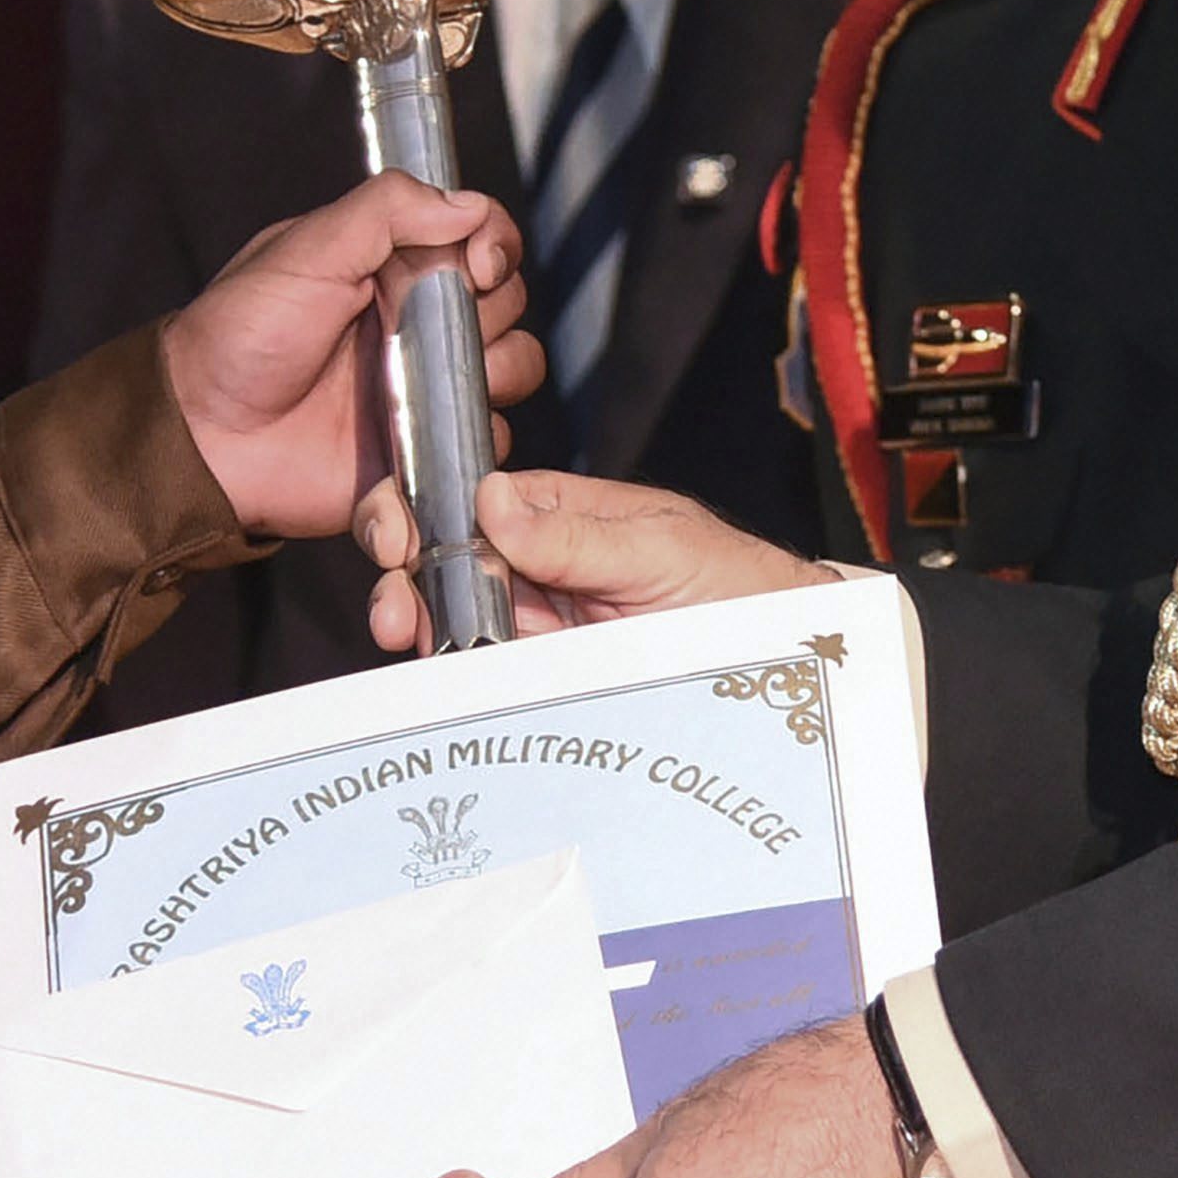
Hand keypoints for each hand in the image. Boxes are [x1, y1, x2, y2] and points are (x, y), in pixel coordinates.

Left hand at [160, 178, 542, 539]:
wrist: (206, 438)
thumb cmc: (239, 338)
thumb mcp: (305, 252)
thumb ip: (385, 211)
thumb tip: (469, 204)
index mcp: (391, 265)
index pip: (480, 238)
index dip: (495, 247)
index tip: (478, 267)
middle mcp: (418, 321)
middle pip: (508, 302)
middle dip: (487, 313)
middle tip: (423, 329)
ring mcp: (425, 386)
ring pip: (513, 367)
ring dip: (495, 373)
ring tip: (430, 385)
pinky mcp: (425, 448)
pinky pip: (487, 440)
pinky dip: (474, 438)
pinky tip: (423, 434)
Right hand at [358, 463, 841, 649]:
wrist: (783, 660)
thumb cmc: (735, 584)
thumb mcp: (658, 548)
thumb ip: (573, 534)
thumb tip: (491, 499)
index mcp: (556, 511)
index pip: (468, 500)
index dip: (420, 510)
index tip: (398, 536)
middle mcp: (536, 564)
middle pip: (444, 560)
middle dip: (403, 574)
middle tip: (394, 607)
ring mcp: (538, 623)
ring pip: (452, 618)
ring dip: (417, 625)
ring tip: (405, 637)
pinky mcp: (546, 677)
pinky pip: (484, 674)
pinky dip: (449, 675)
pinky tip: (431, 675)